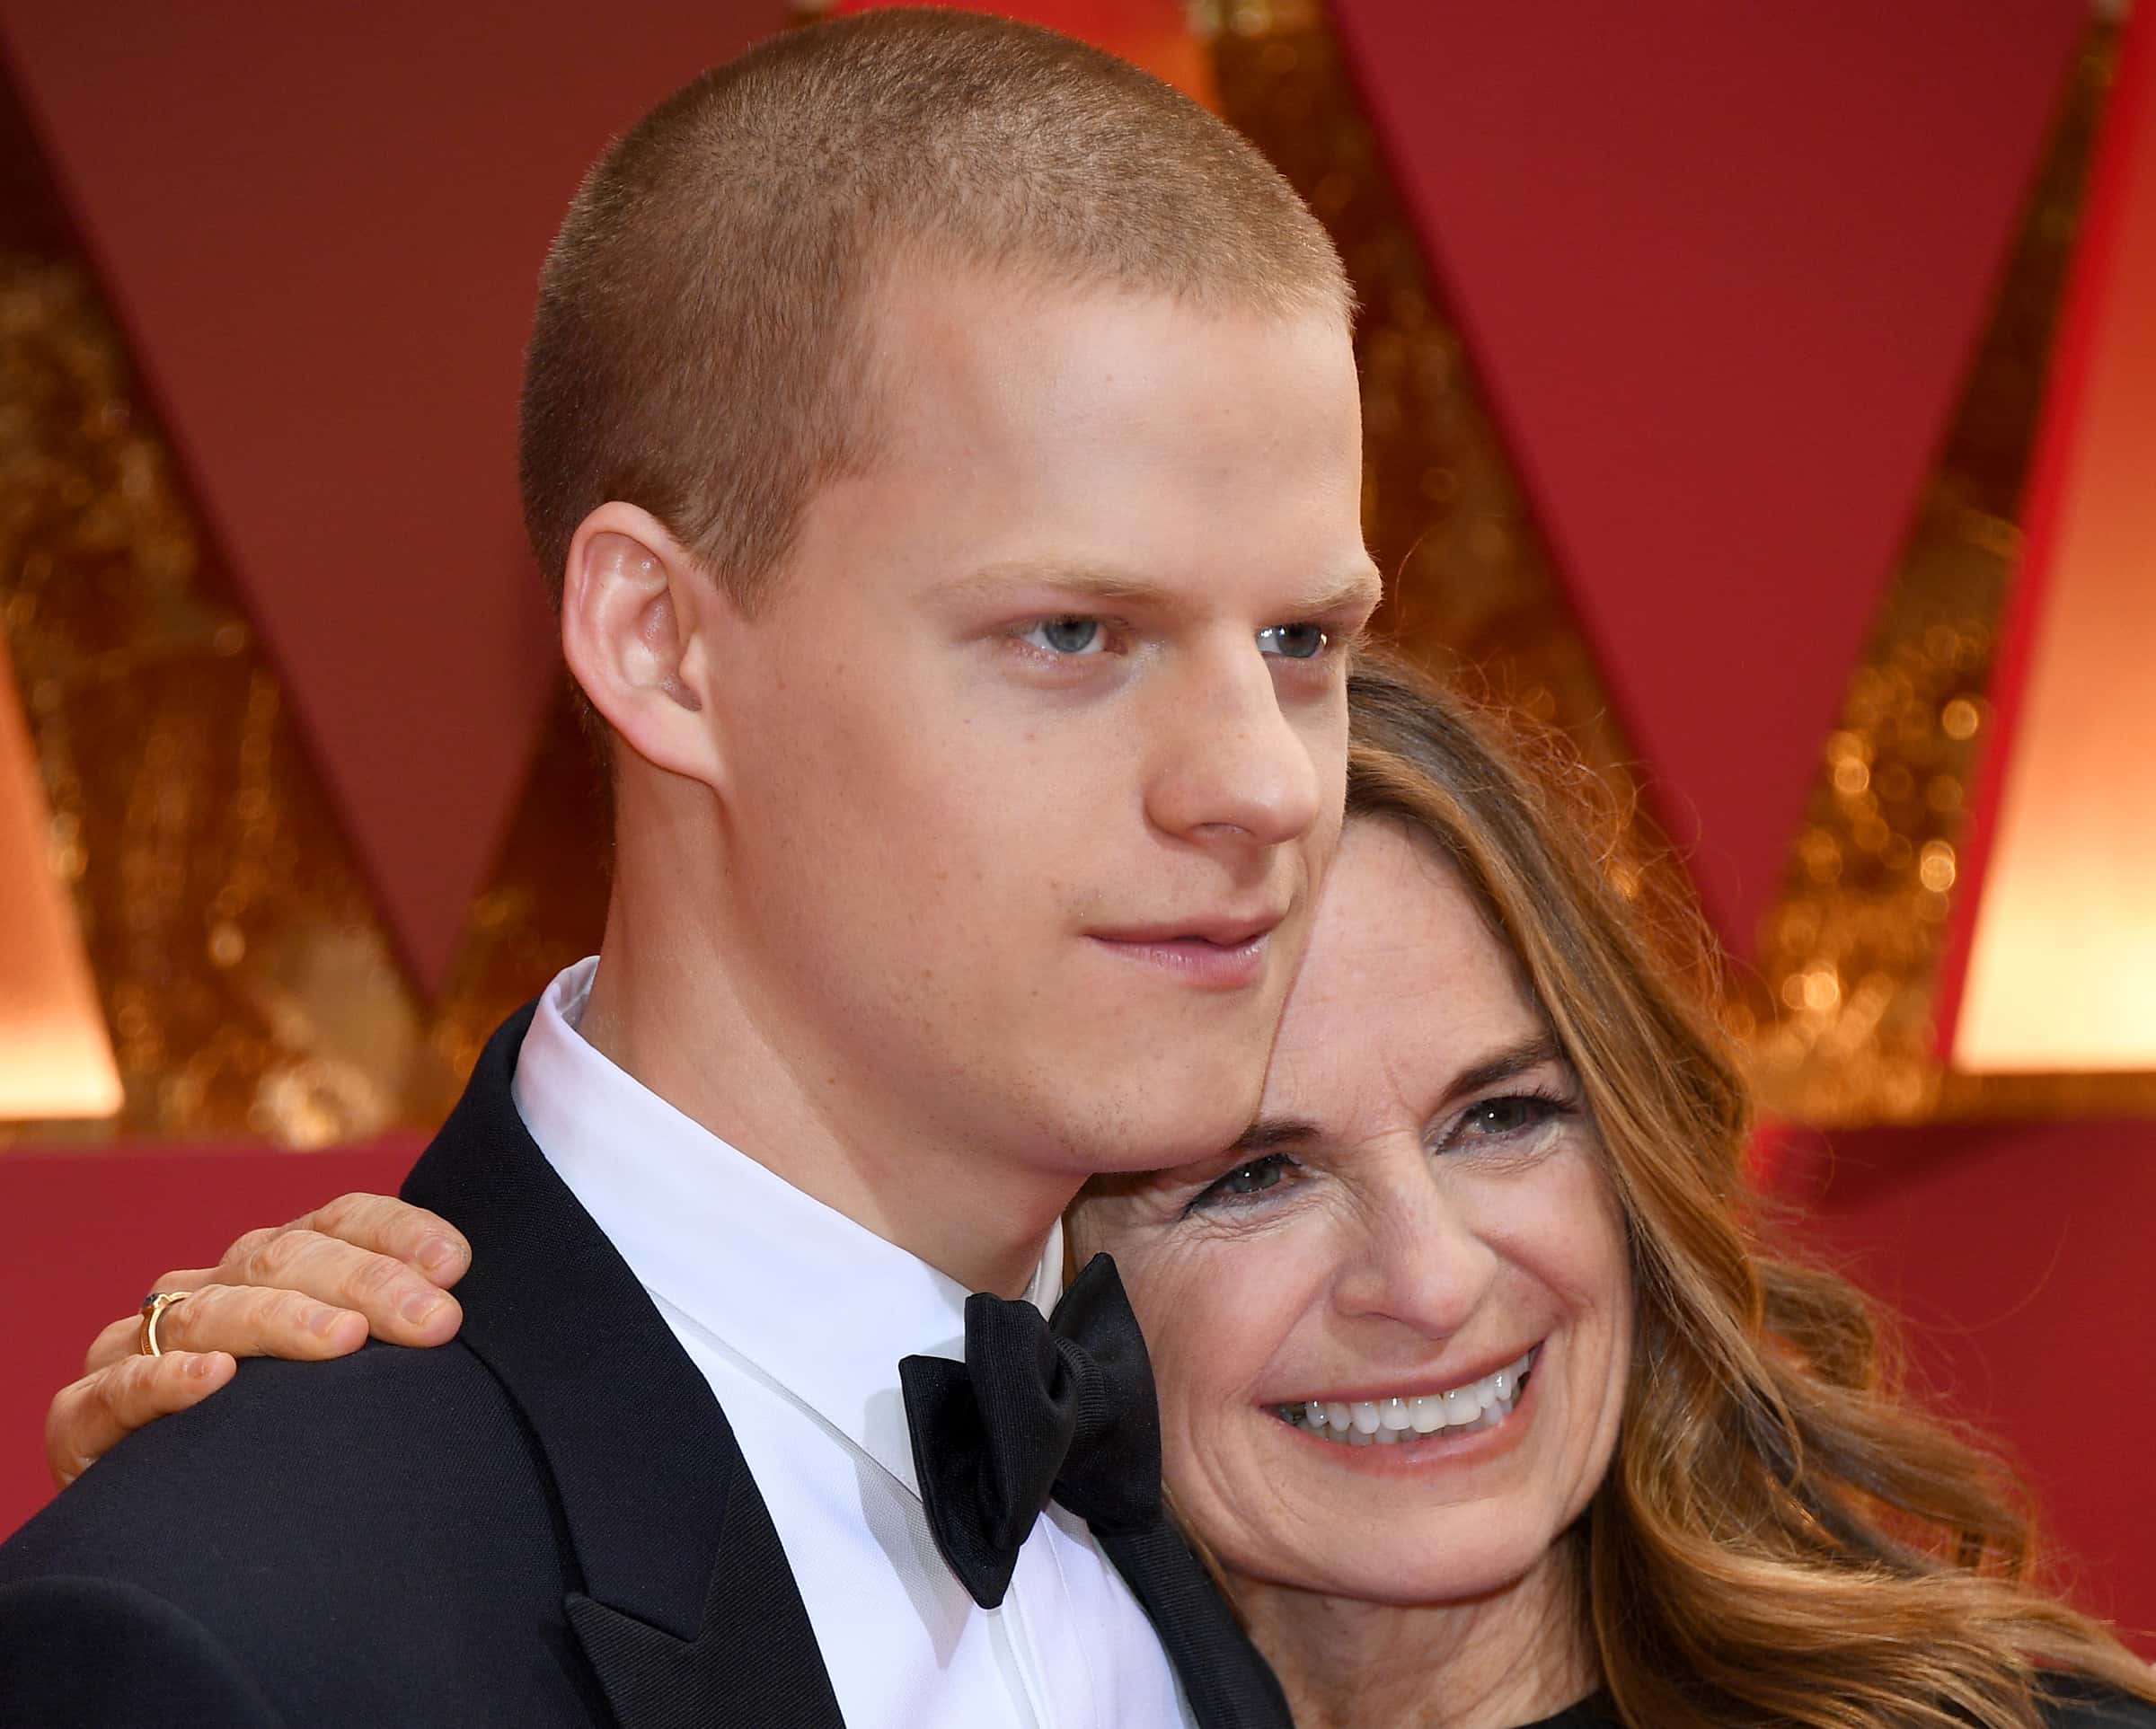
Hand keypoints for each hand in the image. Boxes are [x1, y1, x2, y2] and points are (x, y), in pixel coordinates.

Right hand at [45, 1192, 469, 1487]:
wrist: (183, 1528)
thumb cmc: (295, 1441)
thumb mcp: (355, 1380)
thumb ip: (403, 1341)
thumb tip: (481, 1319)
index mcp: (280, 1268)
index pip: (341, 1220)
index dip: (398, 1232)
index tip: (457, 1265)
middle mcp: (213, 1290)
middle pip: (287, 1256)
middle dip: (368, 1283)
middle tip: (435, 1320)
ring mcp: (143, 1347)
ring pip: (212, 1309)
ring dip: (283, 1320)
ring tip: (344, 1341)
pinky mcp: (86, 1418)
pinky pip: (115, 1388)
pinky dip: (163, 1379)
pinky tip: (216, 1379)